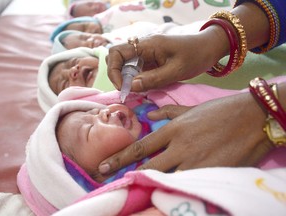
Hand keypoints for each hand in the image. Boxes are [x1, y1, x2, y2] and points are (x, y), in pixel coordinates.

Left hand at [98, 92, 273, 173]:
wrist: (251, 117)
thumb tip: (151, 115)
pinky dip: (175, 188)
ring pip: (165, 177)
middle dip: (126, 173)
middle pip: (148, 164)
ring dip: (151, 184)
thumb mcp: (192, 108)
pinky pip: (187, 184)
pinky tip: (167, 192)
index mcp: (174, 129)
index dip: (120, 157)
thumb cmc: (220, 111)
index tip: (104, 165)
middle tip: (107, 180)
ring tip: (137, 189)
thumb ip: (169, 112)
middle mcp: (179, 146)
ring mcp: (195, 161)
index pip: (141, 146)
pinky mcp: (210, 171)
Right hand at [106, 33, 227, 91]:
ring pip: (126, 64)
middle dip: (118, 75)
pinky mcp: (151, 59)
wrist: (209, 48)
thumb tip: (131, 87)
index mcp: (147, 45)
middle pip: (117, 58)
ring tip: (136, 90)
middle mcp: (143, 47)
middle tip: (128, 90)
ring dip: (126, 78)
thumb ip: (153, 79)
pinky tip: (143, 87)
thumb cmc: (195, 56)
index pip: (116, 53)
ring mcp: (146, 53)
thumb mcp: (176, 70)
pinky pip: (136, 68)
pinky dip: (135, 79)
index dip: (113, 70)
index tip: (123, 87)